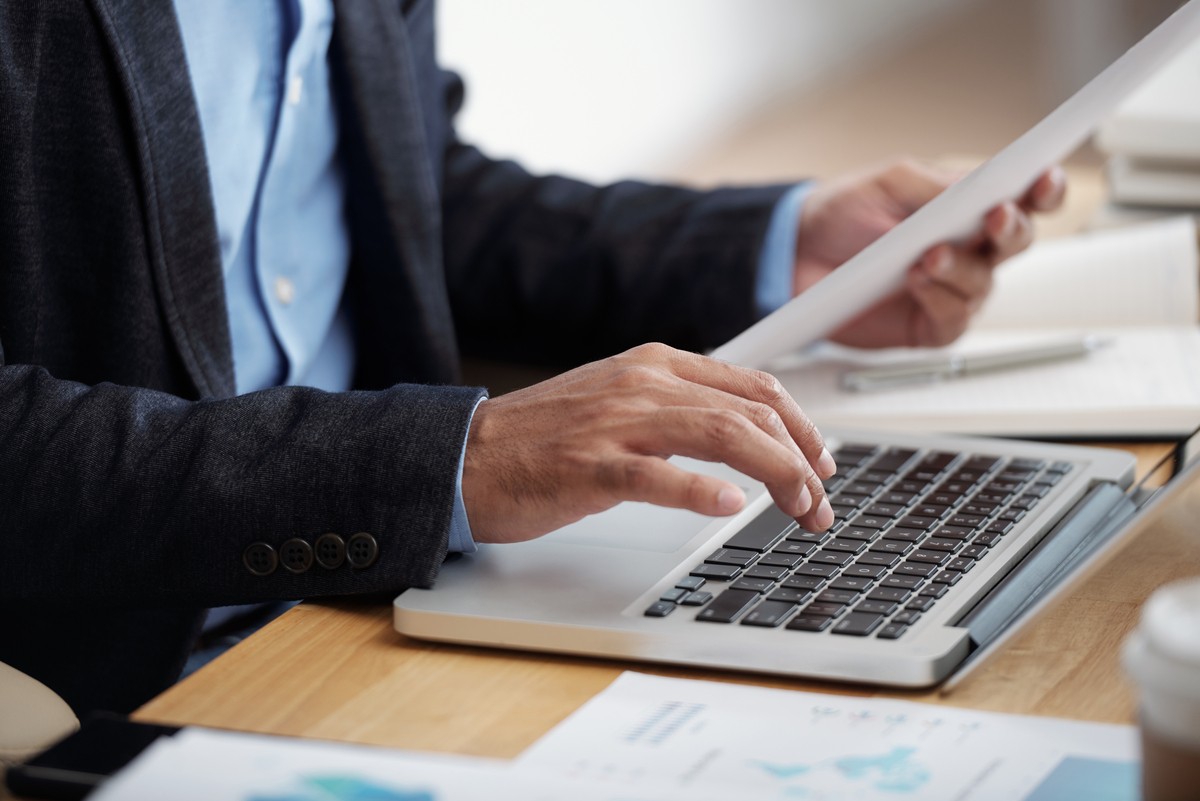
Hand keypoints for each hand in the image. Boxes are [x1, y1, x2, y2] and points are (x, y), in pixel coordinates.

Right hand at [462, 343, 837, 543]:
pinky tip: (729, 506)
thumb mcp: (620, 403)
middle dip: (801, 461)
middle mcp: (642, 385)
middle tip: (820, 503)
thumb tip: (743, 435)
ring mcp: (615, 424)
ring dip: (775, 476)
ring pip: (720, 436)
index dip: (801, 426)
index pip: (754, 386)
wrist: (468, 456)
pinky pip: (655, 475)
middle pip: (749, 413)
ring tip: (800, 508)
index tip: (821, 461)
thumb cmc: (544, 438)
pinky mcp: (588, 466)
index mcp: (654, 365)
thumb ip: (678, 408)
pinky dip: (698, 491)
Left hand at [792, 159, 1066, 347]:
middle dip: (1010, 229)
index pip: (1024, 199)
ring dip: (960, 268)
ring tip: (927, 256)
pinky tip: (917, 283)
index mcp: (971, 207)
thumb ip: (937, 186)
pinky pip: (953, 319)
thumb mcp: (891, 182)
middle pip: (1017, 242)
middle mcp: (973, 250)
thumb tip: (982, 187)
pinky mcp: (930, 325)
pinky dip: (939, 299)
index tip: (1046, 178)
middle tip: (994, 217)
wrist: (797, 252)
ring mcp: (953, 290)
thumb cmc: (846, 212)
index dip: (1044, 190)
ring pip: (983, 283)